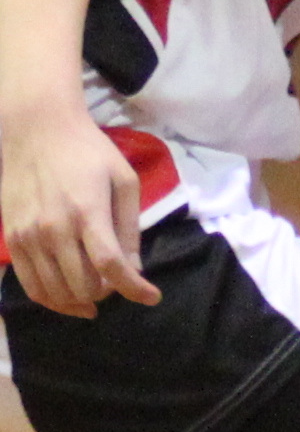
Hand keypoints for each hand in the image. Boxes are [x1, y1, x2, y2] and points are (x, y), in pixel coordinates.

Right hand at [0, 105, 160, 316]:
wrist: (36, 130)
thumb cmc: (88, 152)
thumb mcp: (123, 180)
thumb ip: (129, 227)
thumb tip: (134, 269)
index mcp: (88, 211)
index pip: (110, 265)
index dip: (134, 289)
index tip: (152, 297)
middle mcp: (54, 228)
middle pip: (83, 285)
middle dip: (109, 293)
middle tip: (118, 283)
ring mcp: (28, 236)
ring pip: (56, 292)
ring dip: (81, 301)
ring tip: (97, 292)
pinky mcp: (11, 239)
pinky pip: (30, 285)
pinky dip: (53, 300)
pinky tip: (69, 297)